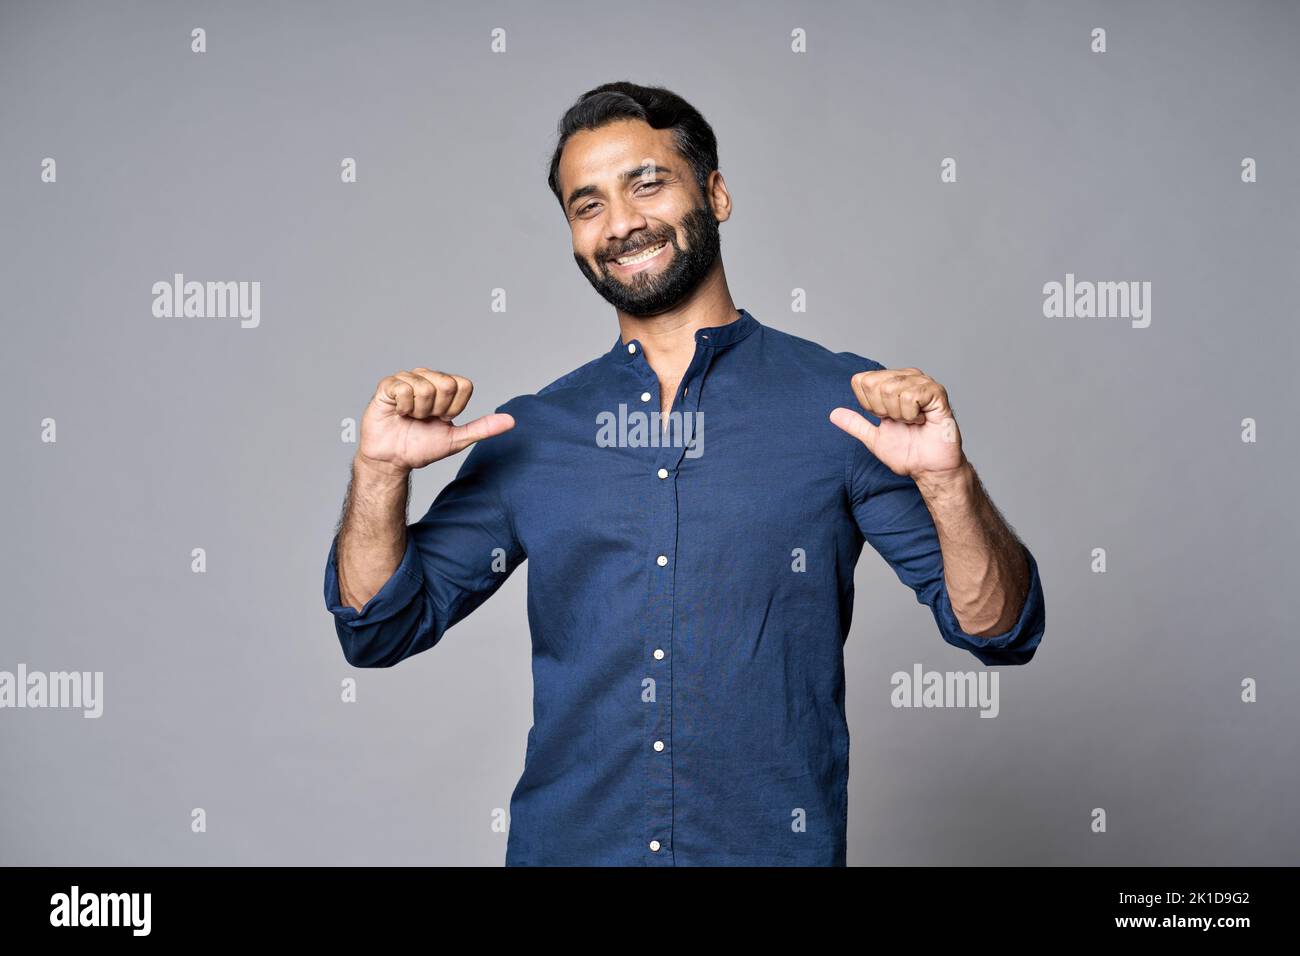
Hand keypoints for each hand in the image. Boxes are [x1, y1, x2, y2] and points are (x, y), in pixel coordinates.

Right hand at [356, 368, 514, 475]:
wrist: (394, 459)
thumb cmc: (422, 447)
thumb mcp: (457, 439)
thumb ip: (483, 428)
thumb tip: (512, 421)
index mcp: (445, 386)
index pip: (464, 385)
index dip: (455, 407)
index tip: (443, 419)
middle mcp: (427, 377)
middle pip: (446, 384)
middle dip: (437, 409)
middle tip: (425, 418)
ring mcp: (407, 379)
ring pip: (425, 388)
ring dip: (419, 411)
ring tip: (410, 417)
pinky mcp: (387, 385)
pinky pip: (404, 388)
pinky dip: (403, 407)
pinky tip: (398, 412)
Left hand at [829, 367, 965, 479]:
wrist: (929, 468)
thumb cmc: (908, 452)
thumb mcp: (874, 438)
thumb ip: (855, 424)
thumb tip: (833, 414)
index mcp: (891, 382)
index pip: (861, 381)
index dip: (868, 406)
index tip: (885, 419)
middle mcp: (907, 377)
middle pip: (873, 384)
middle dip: (882, 410)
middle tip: (900, 421)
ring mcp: (923, 383)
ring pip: (891, 390)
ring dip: (899, 415)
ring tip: (912, 422)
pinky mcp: (937, 393)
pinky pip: (910, 397)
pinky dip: (911, 416)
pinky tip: (922, 420)